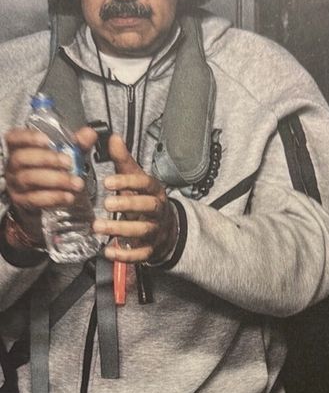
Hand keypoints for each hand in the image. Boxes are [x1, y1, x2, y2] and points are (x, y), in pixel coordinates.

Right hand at [4, 126, 96, 244]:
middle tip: (68, 163)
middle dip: (47, 159)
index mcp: (20, 147)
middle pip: (22, 158)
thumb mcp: (65, 152)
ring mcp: (15, 183)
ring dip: (55, 180)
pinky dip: (53, 197)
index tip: (47, 140)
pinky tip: (68, 196)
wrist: (42, 193)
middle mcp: (14, 164)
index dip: (28, 137)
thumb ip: (77, 142)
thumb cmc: (51, 166)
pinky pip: (34, 199)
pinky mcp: (21, 200)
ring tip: (76, 183)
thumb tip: (89, 133)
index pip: (15, 137)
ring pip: (29, 179)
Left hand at [94, 134, 177, 263]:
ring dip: (120, 229)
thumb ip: (123, 161)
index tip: (108, 182)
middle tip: (106, 203)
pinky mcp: (151, 249)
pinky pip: (141, 254)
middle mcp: (158, 209)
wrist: (166, 227)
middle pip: (149, 206)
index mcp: (155, 190)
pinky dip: (125, 255)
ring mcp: (156, 230)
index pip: (146, 184)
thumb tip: (113, 137)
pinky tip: (108, 251)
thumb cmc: (144, 198)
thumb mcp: (135, 178)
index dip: (129, 182)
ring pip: (143, 230)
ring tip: (98, 227)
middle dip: (128, 205)